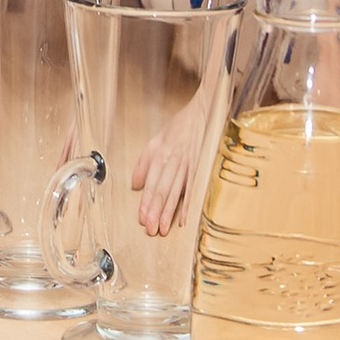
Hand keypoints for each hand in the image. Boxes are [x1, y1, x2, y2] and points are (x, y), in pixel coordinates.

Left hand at [126, 83, 225, 236]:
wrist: (204, 109)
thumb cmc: (182, 125)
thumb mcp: (158, 139)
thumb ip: (145, 161)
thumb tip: (135, 183)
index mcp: (161, 154)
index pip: (152, 182)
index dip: (146, 201)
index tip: (141, 218)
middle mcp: (173, 160)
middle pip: (162, 189)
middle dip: (155, 210)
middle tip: (150, 229)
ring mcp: (189, 164)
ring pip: (176, 191)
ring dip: (169, 211)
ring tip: (163, 228)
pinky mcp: (202, 166)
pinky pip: (194, 187)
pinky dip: (190, 203)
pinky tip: (186, 218)